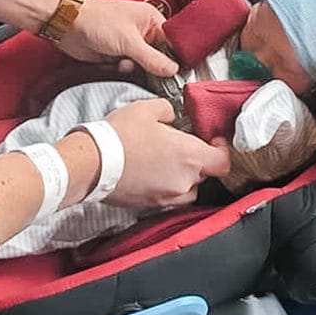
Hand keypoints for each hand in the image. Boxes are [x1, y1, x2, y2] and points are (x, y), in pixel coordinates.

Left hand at [58, 0, 178, 75]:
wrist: (67, 24)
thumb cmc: (96, 20)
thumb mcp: (129, 41)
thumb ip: (153, 59)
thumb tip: (172, 70)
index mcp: (151, 20)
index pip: (172, 43)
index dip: (173, 60)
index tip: (174, 74)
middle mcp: (142, 32)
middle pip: (158, 58)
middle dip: (150, 67)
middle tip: (144, 70)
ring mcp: (129, 44)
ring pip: (142, 67)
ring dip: (132, 69)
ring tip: (122, 63)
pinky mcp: (116, 55)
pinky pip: (127, 69)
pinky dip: (120, 70)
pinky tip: (113, 64)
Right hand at [105, 99, 230, 208]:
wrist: (92, 164)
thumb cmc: (119, 137)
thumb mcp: (147, 109)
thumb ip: (168, 110)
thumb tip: (171, 114)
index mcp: (189, 156)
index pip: (223, 161)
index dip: (221, 149)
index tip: (213, 141)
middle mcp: (184, 180)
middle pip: (205, 174)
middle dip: (197, 160)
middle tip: (181, 146)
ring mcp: (168, 196)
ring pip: (188, 188)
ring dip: (183, 176)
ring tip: (165, 161)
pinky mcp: (152, 205)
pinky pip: (169, 197)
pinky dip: (165, 186)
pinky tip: (151, 173)